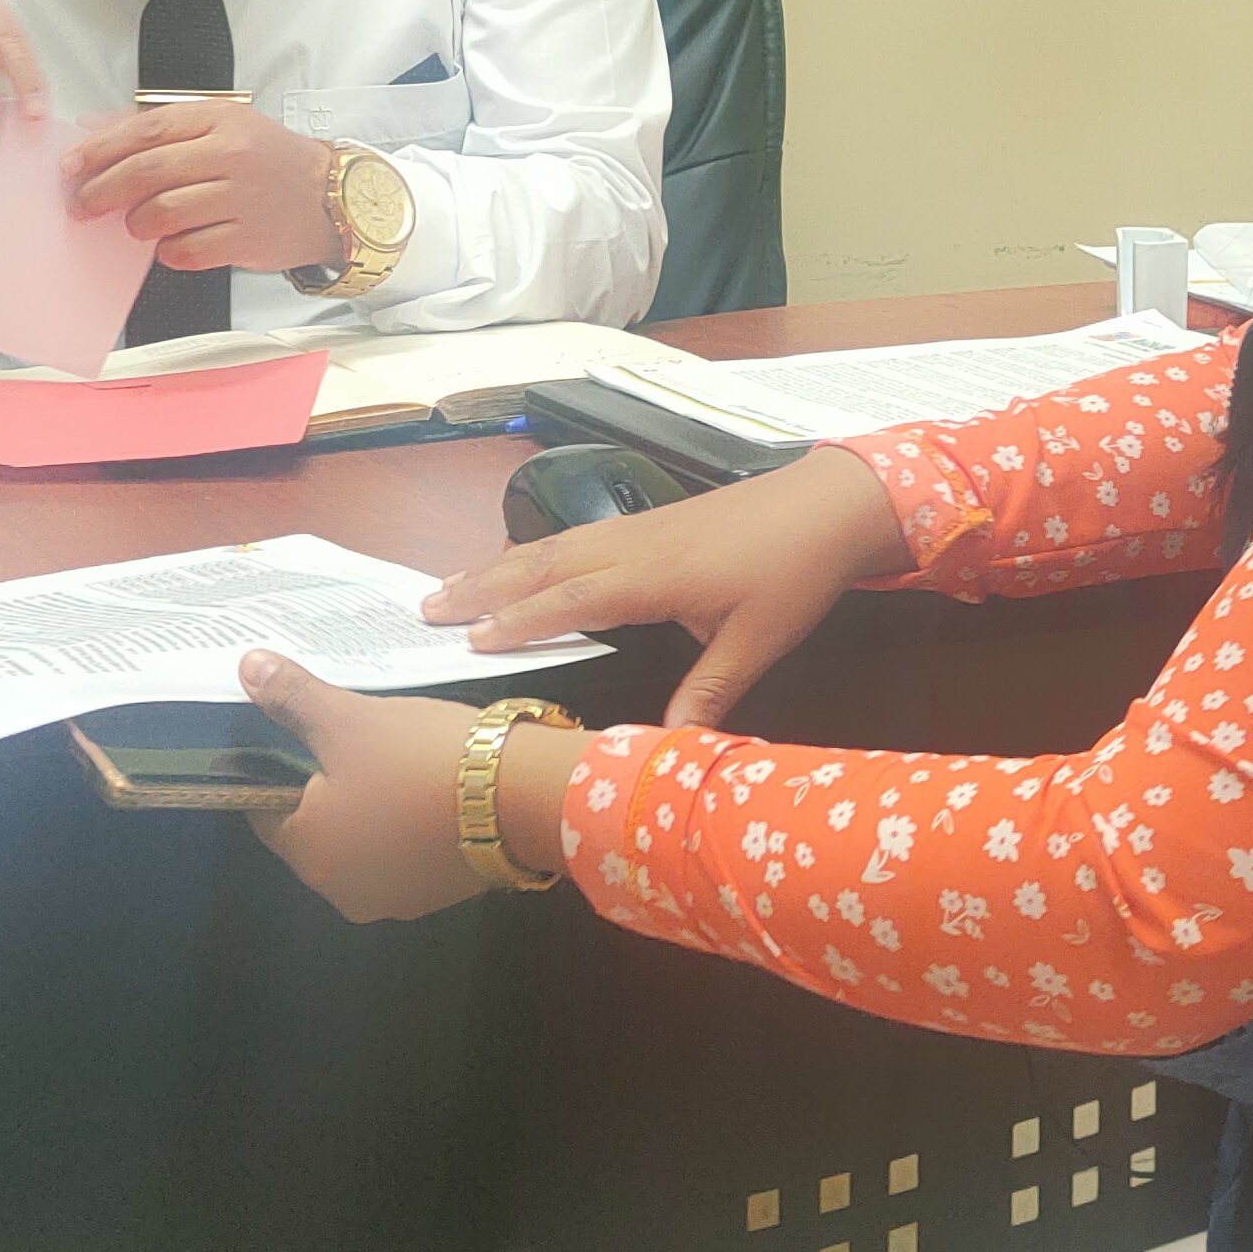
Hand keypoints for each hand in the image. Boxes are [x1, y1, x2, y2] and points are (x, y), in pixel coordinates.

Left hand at [62, 100, 340, 275]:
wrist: (329, 198)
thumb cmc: (269, 160)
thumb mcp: (222, 124)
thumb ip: (159, 125)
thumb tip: (95, 129)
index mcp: (221, 119)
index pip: (146, 130)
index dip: (101, 150)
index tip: (72, 166)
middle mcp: (231, 155)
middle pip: (147, 172)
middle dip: (102, 191)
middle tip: (83, 205)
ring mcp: (240, 199)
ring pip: (162, 214)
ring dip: (136, 224)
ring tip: (137, 225)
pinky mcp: (245, 239)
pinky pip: (185, 251)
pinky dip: (168, 251)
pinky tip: (172, 243)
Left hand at [232, 655, 571, 920]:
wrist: (521, 797)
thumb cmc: (418, 758)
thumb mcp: (351, 718)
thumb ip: (293, 698)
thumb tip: (245, 666)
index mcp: (309, 854)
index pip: (266, 811)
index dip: (277, 770)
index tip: (301, 736)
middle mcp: (341, 891)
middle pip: (317, 829)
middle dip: (330, 789)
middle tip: (355, 740)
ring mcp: (394, 900)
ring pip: (363, 843)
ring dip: (371, 811)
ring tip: (395, 760)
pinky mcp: (437, 895)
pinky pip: (403, 855)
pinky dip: (406, 828)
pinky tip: (428, 790)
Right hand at [419, 450, 911, 728]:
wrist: (828, 502)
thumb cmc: (793, 573)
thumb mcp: (754, 642)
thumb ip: (707, 693)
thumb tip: (664, 749)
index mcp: (649, 576)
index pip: (568, 602)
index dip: (517, 622)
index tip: (466, 641)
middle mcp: (630, 545)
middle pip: (542, 566)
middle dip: (482, 586)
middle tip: (423, 606)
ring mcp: (637, 527)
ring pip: (554, 546)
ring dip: (500, 565)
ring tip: (453, 583)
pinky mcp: (650, 520)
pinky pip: (576, 535)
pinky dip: (537, 550)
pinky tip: (527, 560)